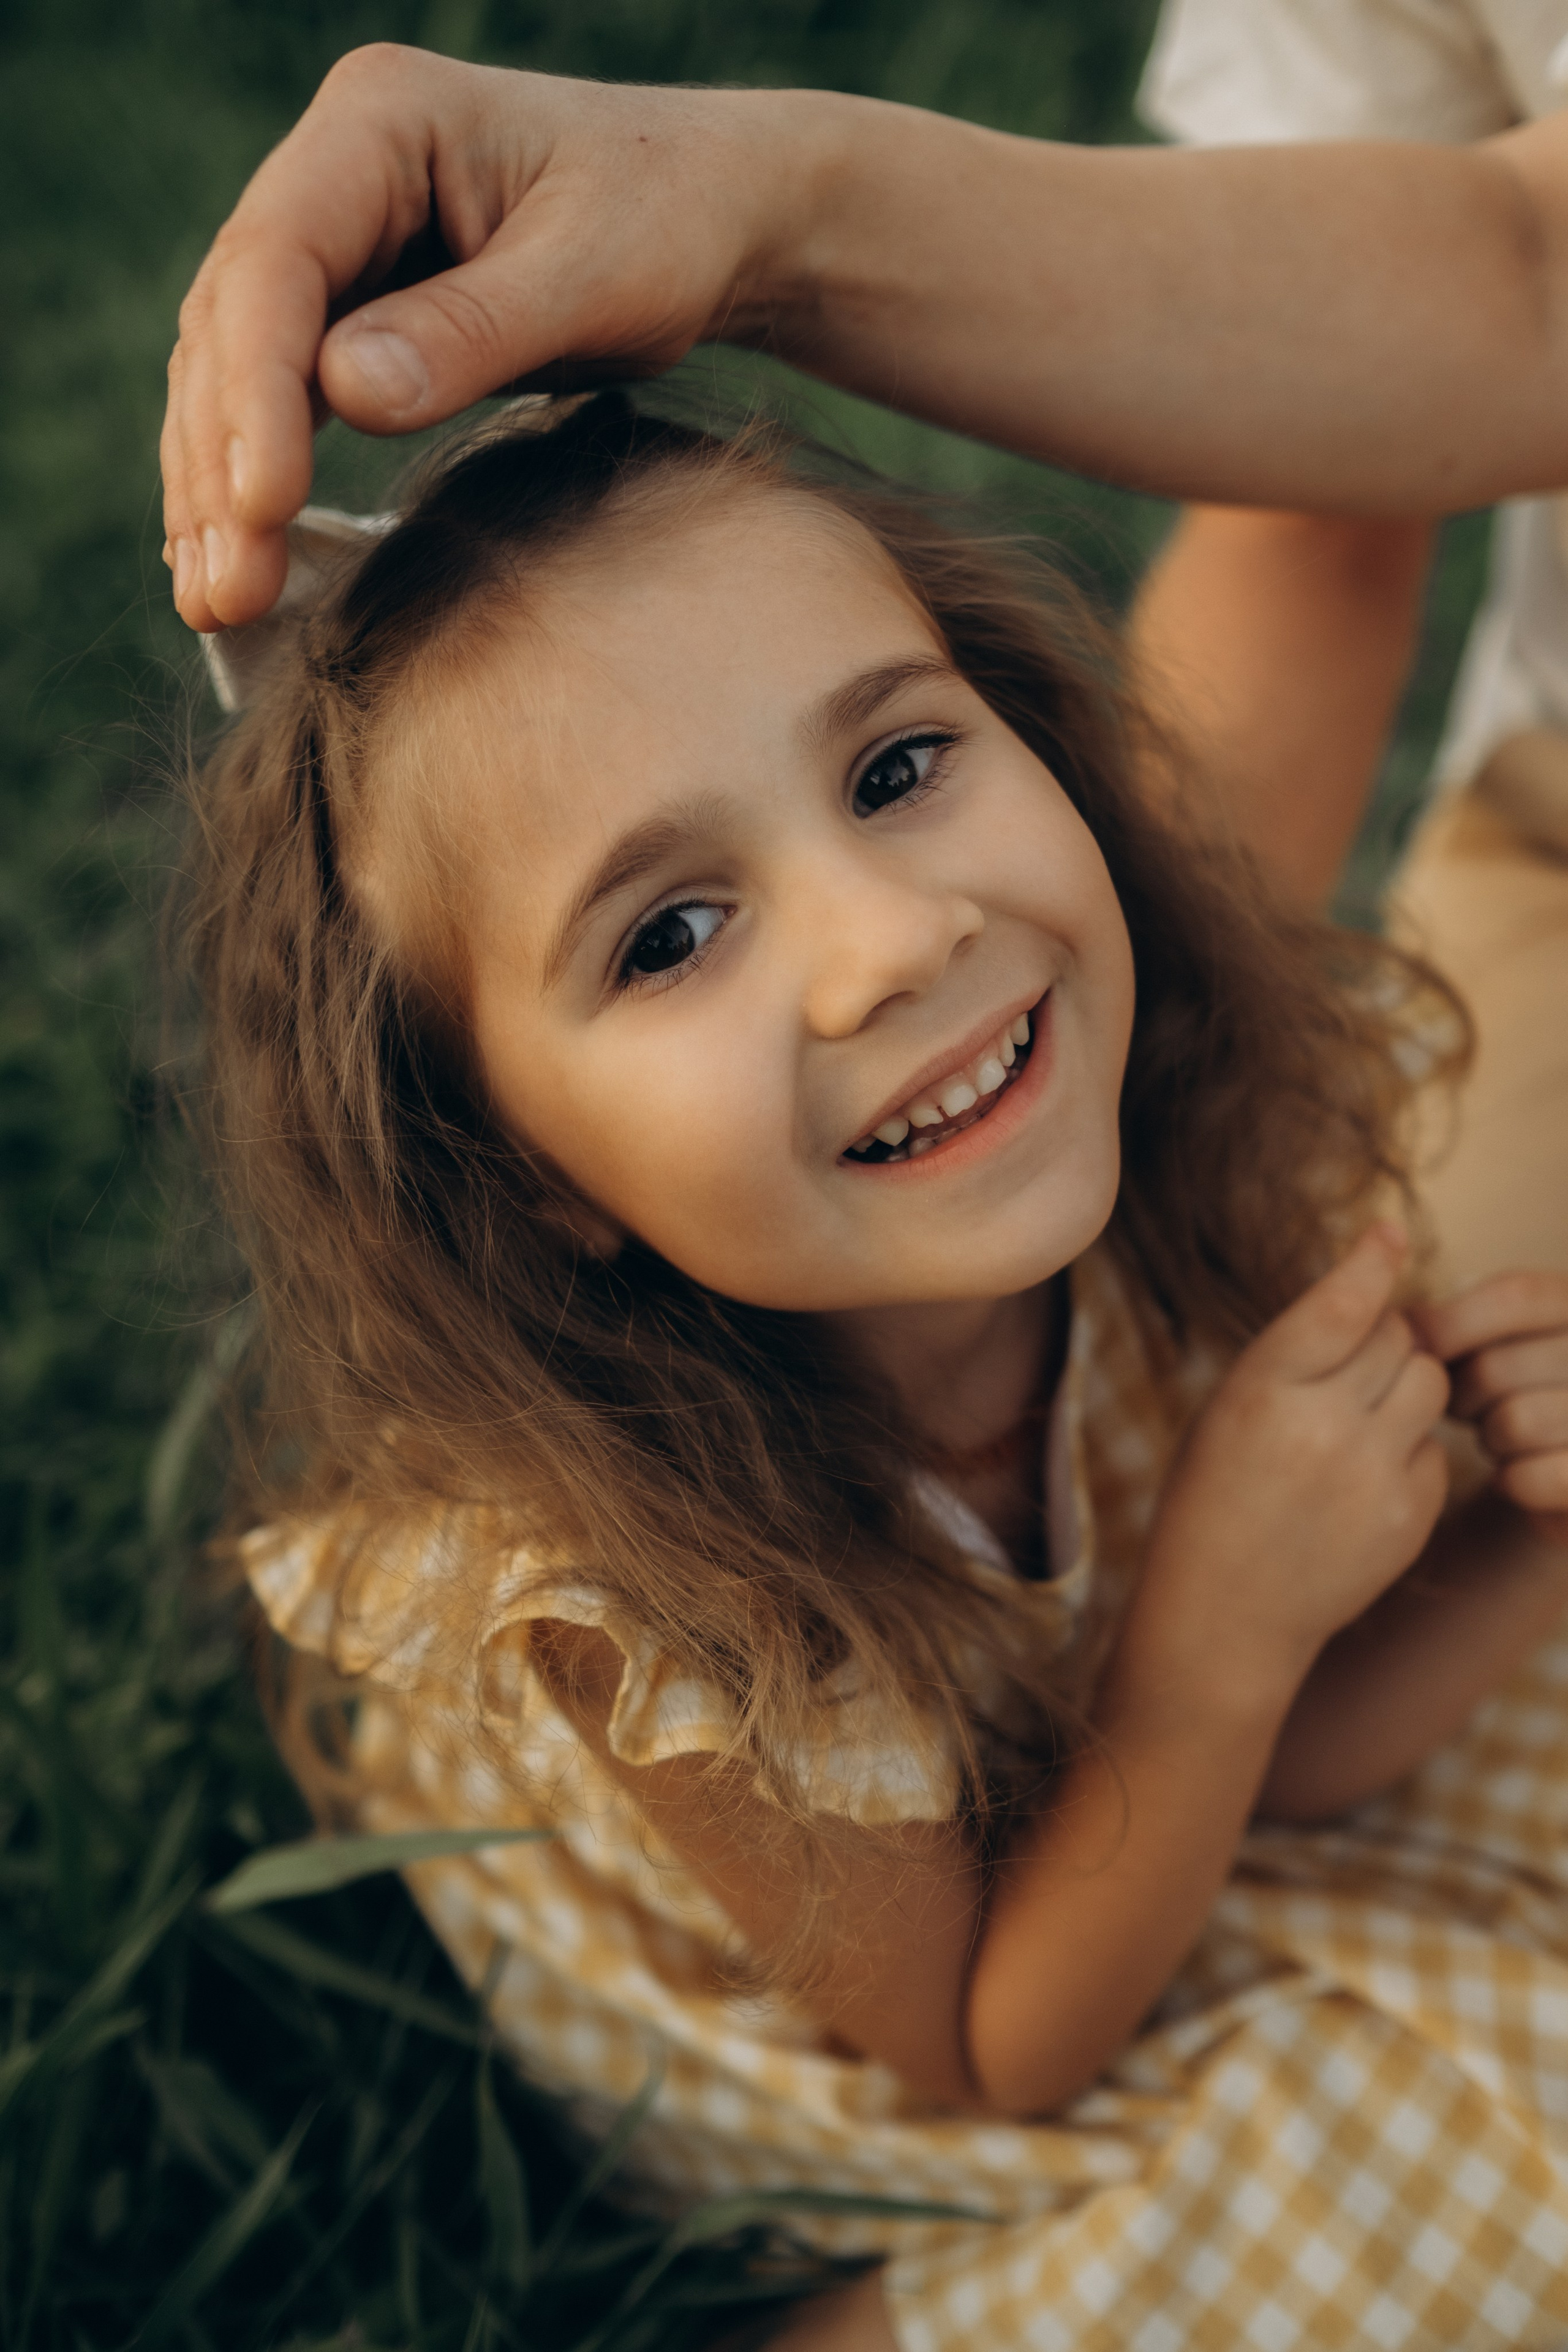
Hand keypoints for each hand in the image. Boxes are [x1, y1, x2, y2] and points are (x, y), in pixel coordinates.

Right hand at [161, 48, 819, 630]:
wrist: (715, 215)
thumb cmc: (672, 220)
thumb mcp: (595, 273)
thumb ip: (473, 331)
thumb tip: (344, 393)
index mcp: (381, 120)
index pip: (279, 259)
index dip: (256, 388)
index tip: (263, 504)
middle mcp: (333, 171)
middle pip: (234, 322)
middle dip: (219, 461)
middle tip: (223, 593)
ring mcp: (333, 242)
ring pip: (237, 371)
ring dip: (217, 489)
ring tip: (217, 604)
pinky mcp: (347, 311)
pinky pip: (278, 401)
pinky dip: (256, 482)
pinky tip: (239, 565)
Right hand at [1137, 1225, 1450, 1701]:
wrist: (1225, 1612)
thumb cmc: (1214, 1495)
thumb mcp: (1229, 1408)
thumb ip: (1296, 1350)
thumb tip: (1374, 1278)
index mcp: (1263, 1391)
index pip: (1343, 1303)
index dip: (1372, 1261)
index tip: (1388, 1235)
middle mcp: (1324, 1428)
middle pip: (1399, 1338)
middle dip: (1382, 1340)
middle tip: (1345, 1371)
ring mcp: (1373, 1477)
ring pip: (1431, 1385)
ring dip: (1406, 1386)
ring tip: (1360, 1418)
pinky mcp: (1409, 1518)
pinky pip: (1436, 1451)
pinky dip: (1408, 1451)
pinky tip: (1362, 1479)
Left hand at [1416, 1272, 1567, 1547]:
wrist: (1565, 1471)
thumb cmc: (1526, 1389)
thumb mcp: (1504, 1336)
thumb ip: (1460, 1319)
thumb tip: (1402, 1324)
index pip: (1515, 1296)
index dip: (1451, 1323)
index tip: (1416, 1347)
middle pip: (1496, 1367)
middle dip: (1462, 1393)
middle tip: (1467, 1407)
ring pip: (1513, 1423)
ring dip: (1490, 1436)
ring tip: (1501, 1436)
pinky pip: (1530, 1477)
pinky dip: (1510, 1480)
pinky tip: (1517, 1475)